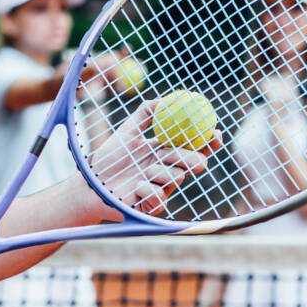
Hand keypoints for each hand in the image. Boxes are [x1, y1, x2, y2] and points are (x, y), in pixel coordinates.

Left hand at [88, 101, 220, 216]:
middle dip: (192, 158)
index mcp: (167, 152)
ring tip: (141, 170)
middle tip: (183, 154)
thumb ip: (145, 114)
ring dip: (159, 171)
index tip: (215, 132)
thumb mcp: (127, 131)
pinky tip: (135, 187)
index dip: (209, 141)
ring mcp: (163, 189)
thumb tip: (163, 99)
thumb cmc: (109, 159)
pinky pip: (160, 196)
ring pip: (177, 178)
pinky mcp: (154, 207)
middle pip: (196, 164)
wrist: (90, 183)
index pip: (196, 147)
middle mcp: (169, 171)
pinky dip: (146, 188)